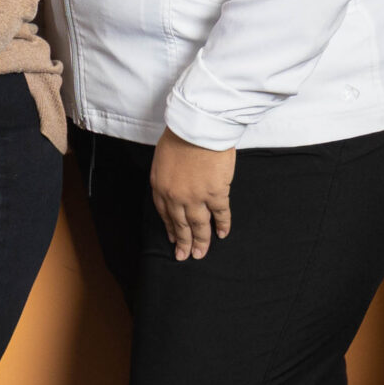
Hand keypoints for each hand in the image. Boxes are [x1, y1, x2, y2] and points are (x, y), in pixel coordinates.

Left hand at [151, 129, 234, 259]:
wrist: (197, 129)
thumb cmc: (180, 136)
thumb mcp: (163, 159)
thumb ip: (168, 177)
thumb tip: (176, 187)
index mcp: (160, 186)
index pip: (164, 214)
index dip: (170, 228)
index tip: (173, 239)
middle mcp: (175, 196)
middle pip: (180, 224)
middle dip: (183, 242)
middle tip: (185, 256)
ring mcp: (195, 197)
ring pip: (198, 225)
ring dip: (201, 241)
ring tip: (201, 253)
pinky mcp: (215, 194)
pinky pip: (220, 214)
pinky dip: (222, 225)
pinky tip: (223, 234)